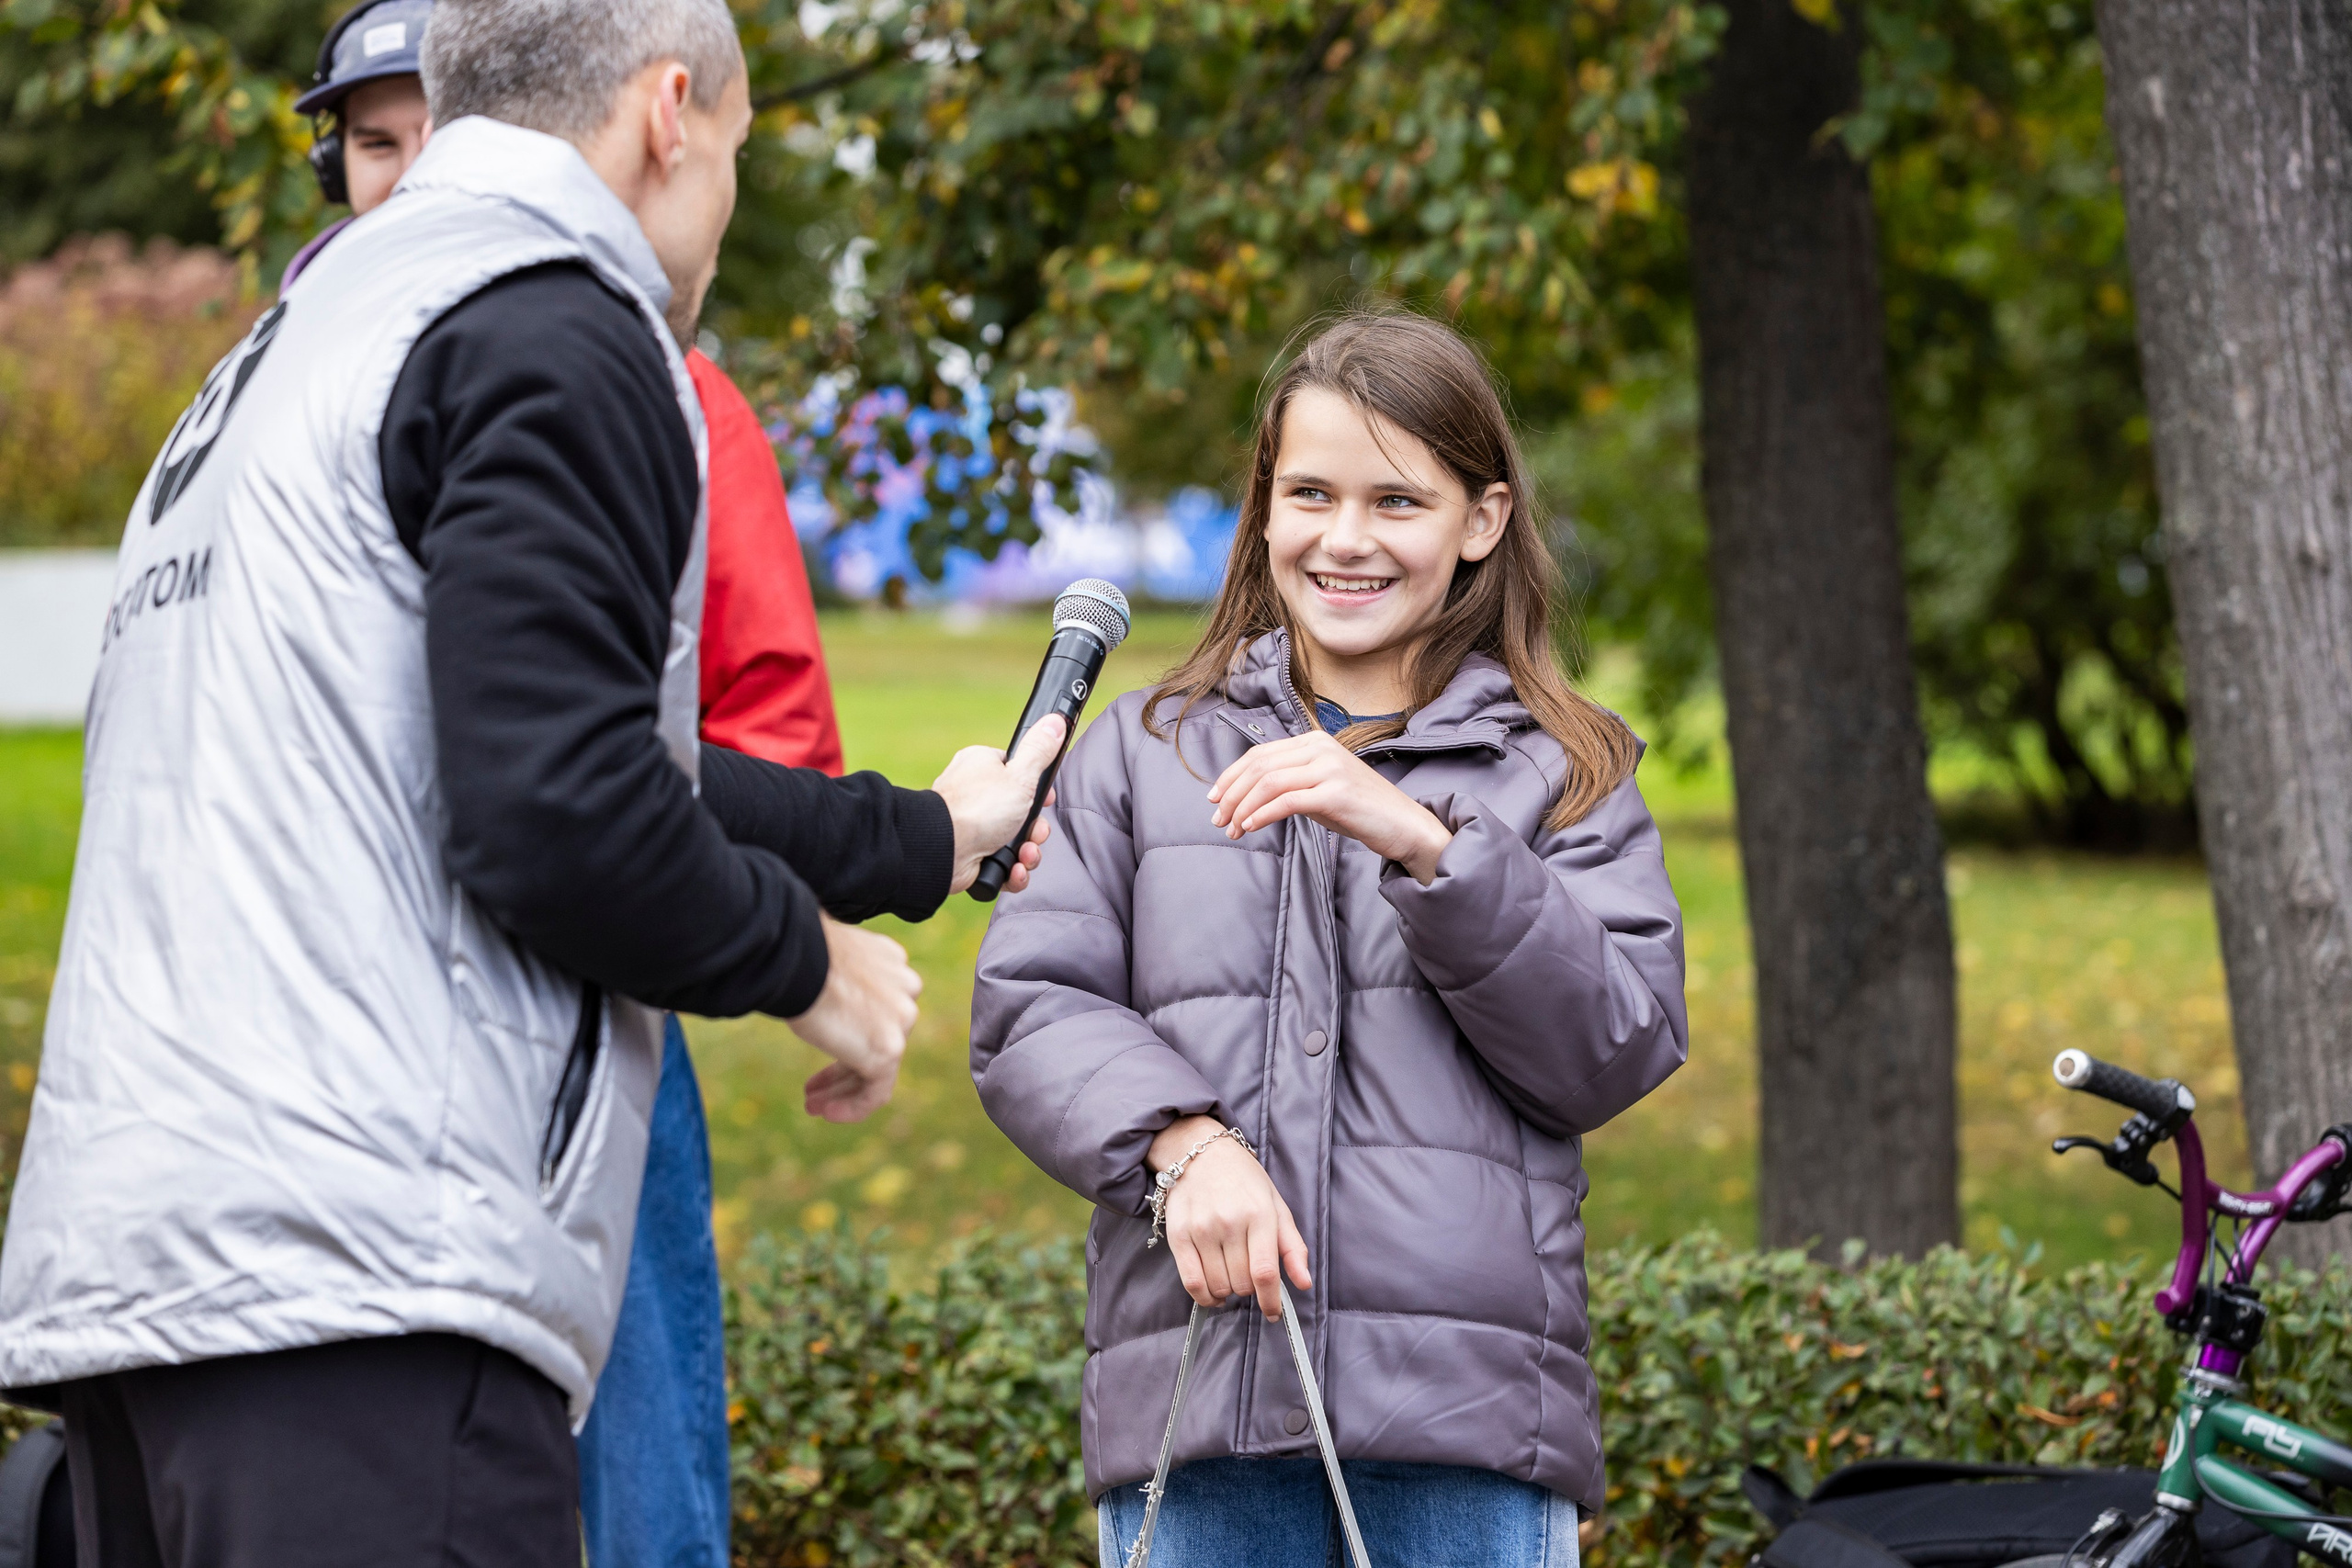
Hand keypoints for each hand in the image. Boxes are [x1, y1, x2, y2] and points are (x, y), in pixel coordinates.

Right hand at [788, 914, 920, 1122]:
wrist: (798, 956)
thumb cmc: (797, 952)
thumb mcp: (823, 958)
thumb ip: (834, 976)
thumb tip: (819, 989)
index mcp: (890, 962)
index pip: (877, 1006)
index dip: (849, 1029)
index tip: (823, 1039)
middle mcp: (904, 989)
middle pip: (878, 1037)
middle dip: (844, 1066)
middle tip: (815, 1087)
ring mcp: (901, 1020)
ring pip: (878, 1066)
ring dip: (843, 1090)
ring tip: (814, 1106)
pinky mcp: (889, 1049)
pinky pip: (877, 1090)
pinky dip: (853, 1106)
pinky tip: (827, 1113)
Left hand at [931, 713, 1065, 894]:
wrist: (943, 851)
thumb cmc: (977, 809)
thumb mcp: (1020, 775)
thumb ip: (1040, 751)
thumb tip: (1055, 721)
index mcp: (982, 767)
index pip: (1018, 773)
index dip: (1037, 791)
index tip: (1046, 800)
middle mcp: (975, 796)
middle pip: (1021, 812)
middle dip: (1035, 830)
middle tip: (1035, 834)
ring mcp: (972, 827)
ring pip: (1014, 841)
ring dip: (1028, 853)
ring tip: (1024, 856)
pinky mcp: (971, 855)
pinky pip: (1001, 864)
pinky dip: (1011, 870)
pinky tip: (1012, 870)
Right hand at [1149, 1115, 1312, 1319]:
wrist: (1200, 1154)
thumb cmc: (1244, 1181)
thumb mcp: (1276, 1205)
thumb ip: (1292, 1246)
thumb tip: (1304, 1283)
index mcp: (1259, 1214)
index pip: (1264, 1272)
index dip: (1270, 1300)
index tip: (1273, 1312)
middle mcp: (1229, 1222)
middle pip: (1241, 1283)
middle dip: (1249, 1288)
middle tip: (1248, 1274)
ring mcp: (1201, 1229)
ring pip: (1218, 1285)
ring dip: (1228, 1290)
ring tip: (1231, 1275)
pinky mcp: (1178, 1235)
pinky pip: (1191, 1282)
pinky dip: (1205, 1296)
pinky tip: (1213, 1292)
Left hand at [1208, 730, 1451, 883]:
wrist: (1404, 825)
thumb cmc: (1360, 810)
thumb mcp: (1321, 787)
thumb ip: (1290, 782)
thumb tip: (1246, 795)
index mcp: (1315, 741)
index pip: (1260, 753)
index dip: (1231, 775)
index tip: (1214, 798)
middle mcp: (1321, 747)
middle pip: (1260, 766)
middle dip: (1231, 793)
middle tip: (1218, 819)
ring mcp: (1330, 768)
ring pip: (1268, 782)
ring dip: (1243, 807)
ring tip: (1232, 829)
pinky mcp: (1336, 792)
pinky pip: (1287, 801)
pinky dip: (1262, 814)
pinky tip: (1250, 826)